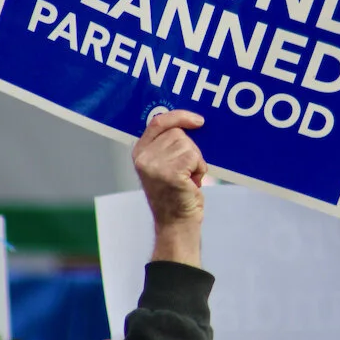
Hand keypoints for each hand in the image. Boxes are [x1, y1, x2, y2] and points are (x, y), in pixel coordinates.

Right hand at [132, 110, 206, 265]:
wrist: (176, 223)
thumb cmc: (177, 194)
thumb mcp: (165, 165)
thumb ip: (168, 145)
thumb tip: (190, 123)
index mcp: (140, 152)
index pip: (158, 122)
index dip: (179, 117)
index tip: (198, 121)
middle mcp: (144, 157)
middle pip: (178, 133)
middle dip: (191, 150)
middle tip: (187, 171)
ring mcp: (155, 165)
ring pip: (188, 145)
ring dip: (196, 162)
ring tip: (188, 178)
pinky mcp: (170, 173)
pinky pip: (194, 158)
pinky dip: (199, 169)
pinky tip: (192, 183)